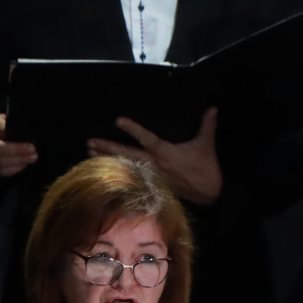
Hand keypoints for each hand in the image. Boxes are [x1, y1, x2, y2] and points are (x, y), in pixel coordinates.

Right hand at [0, 113, 37, 178]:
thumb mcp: (1, 121)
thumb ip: (10, 122)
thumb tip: (25, 125)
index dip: (8, 130)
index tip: (24, 133)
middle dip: (16, 150)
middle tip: (32, 149)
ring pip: (0, 162)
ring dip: (19, 160)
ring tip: (33, 157)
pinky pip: (3, 171)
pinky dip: (16, 168)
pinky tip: (25, 163)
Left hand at [87, 107, 222, 204]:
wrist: (210, 194)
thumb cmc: (207, 168)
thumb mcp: (206, 145)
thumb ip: (207, 125)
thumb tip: (213, 107)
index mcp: (166, 153)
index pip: (146, 138)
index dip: (133, 129)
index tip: (118, 120)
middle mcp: (155, 164)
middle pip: (127, 154)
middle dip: (108, 147)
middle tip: (90, 142)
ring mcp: (152, 176)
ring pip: (125, 166)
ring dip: (107, 159)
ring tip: (89, 153)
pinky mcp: (153, 184)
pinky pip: (130, 177)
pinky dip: (117, 172)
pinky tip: (105, 168)